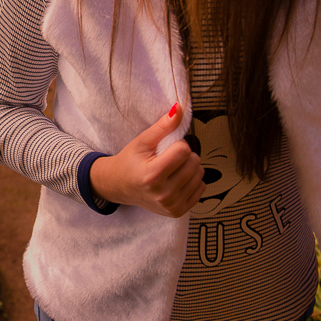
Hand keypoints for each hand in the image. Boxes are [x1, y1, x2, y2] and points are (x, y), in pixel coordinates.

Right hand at [89, 103, 205, 217]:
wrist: (120, 186)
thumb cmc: (130, 162)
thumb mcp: (142, 141)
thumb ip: (162, 126)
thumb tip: (179, 109)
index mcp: (153, 176)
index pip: (184, 151)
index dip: (177, 144)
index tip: (166, 148)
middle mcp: (163, 194)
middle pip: (194, 163)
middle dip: (184, 155)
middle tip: (168, 158)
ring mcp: (172, 205)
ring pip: (200, 175)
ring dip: (189, 167)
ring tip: (172, 168)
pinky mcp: (178, 211)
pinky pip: (201, 188)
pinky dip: (192, 180)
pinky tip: (177, 179)